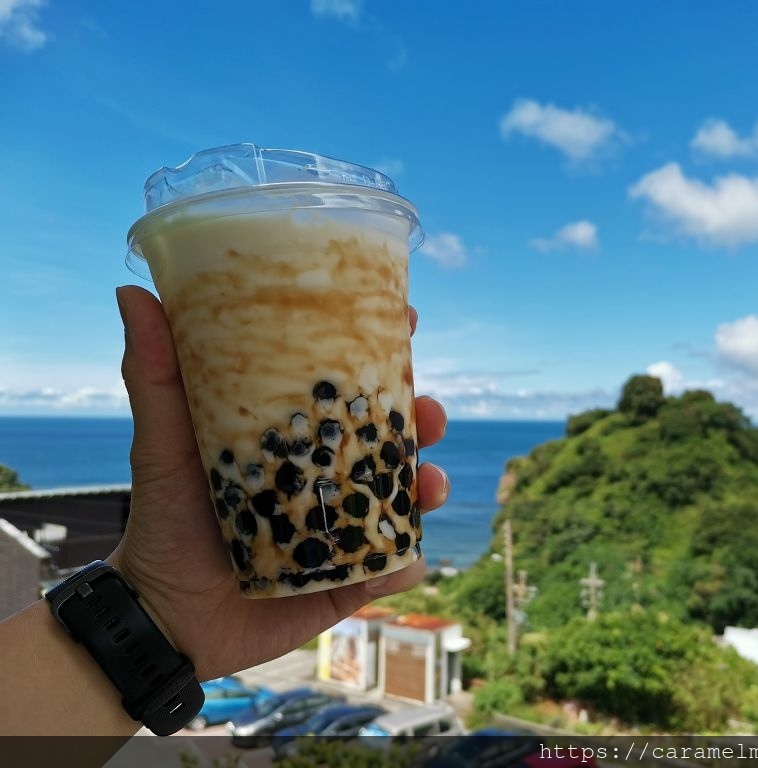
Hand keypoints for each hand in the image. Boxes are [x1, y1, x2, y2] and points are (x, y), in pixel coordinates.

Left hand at [108, 286, 448, 680]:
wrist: (165, 616)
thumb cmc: (165, 519)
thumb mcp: (162, 444)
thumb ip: (155, 375)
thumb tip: (132, 292)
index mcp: (297, 437)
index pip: (350, 387)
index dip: (385, 353)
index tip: (406, 321)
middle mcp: (329, 475)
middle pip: (394, 437)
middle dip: (425, 419)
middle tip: (430, 412)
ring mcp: (346, 526)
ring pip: (409, 498)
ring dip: (432, 485)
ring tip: (430, 485)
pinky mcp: (351, 579)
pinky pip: (396, 567)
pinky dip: (408, 563)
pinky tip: (405, 559)